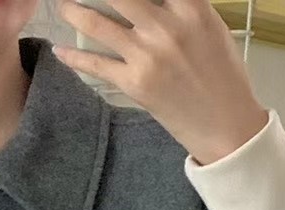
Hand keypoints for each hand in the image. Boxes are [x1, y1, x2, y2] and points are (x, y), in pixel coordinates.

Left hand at [55, 0, 269, 164]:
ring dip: (74, 11)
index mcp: (191, 7)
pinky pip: (96, 65)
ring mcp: (147, 55)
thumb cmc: (222, 73)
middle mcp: (166, 26)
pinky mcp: (134, 83)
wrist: (223, 122)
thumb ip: (183, 7)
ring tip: (62, 5)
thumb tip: (155, 1)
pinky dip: (74, 56)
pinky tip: (60, 49)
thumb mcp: (210, 27)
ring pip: (99, 25)